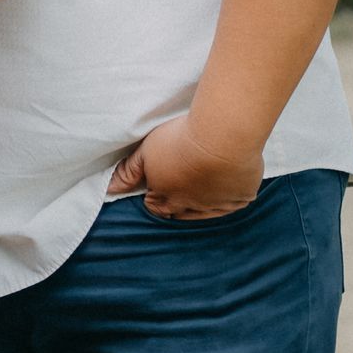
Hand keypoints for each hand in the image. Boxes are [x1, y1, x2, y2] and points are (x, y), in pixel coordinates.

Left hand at [108, 115, 262, 221]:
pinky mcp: (241, 197)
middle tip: (182, 184)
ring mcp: (218, 205)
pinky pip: (234, 203)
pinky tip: (227, 184)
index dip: (155, 195)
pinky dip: (230, 196)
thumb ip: (130, 171)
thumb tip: (110, 189)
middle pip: (180, 214)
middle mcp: (192, 207)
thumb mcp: (147, 150)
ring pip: (208, 211)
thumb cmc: (180, 140)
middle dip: (176, 203)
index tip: (158, 183)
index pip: (155, 206)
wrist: (221, 138)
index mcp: (166, 197)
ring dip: (204, 200)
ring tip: (204, 184)